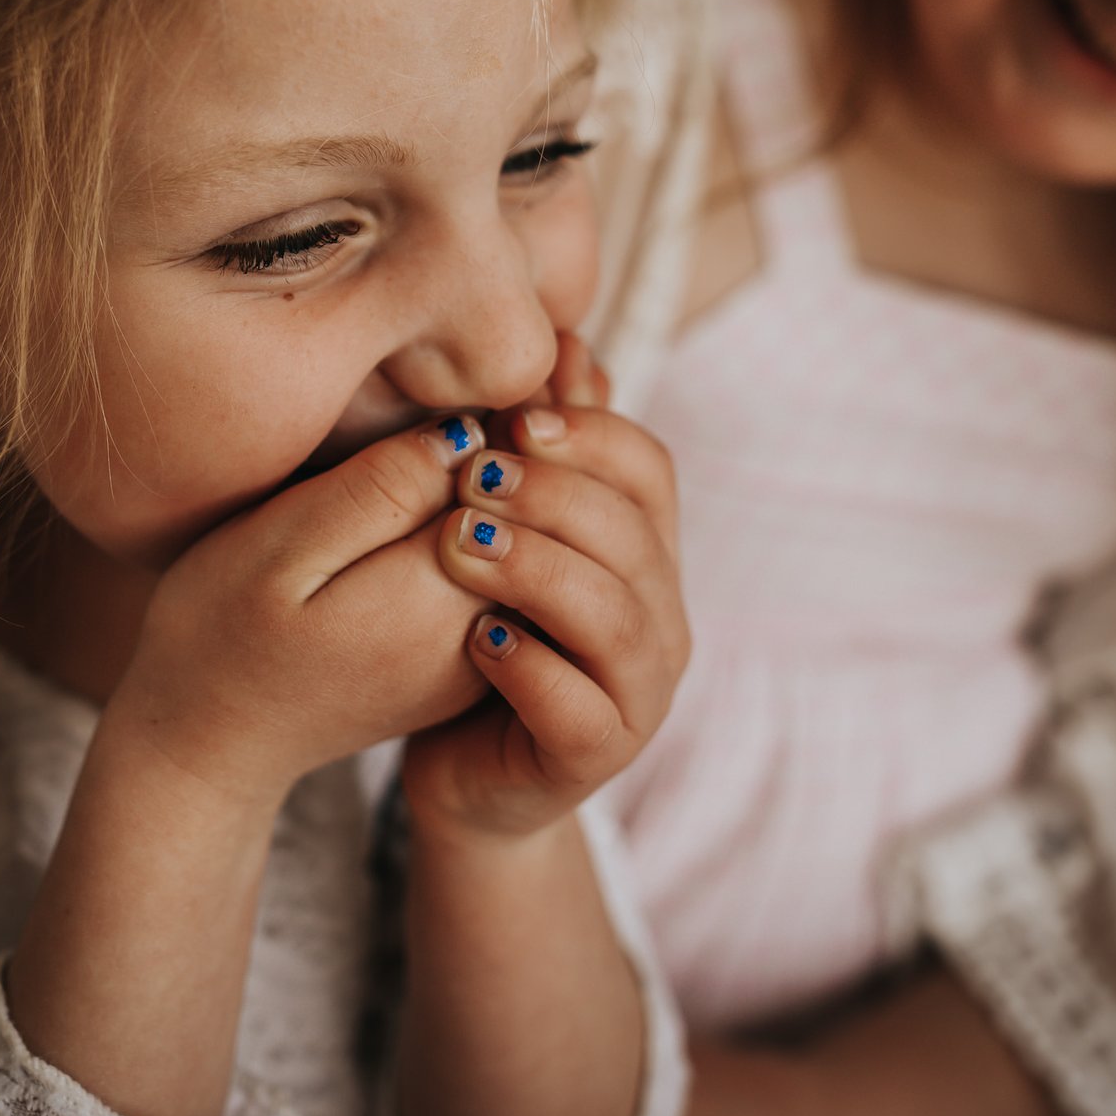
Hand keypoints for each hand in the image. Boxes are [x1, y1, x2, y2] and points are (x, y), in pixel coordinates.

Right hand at [101, 414, 494, 808]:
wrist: (210, 737)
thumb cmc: (221, 628)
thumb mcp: (277, 546)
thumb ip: (375, 491)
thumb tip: (466, 436)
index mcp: (435, 597)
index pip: (509, 482)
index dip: (489, 423)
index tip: (450, 395)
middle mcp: (477, 633)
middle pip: (533, 517)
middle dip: (514, 457)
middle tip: (471, 416)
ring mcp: (476, 655)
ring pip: (528, 546)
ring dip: (508, 494)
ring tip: (446, 455)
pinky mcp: (463, 660)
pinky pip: (505, 577)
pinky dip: (495, 535)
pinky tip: (438, 506)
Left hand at [400, 335, 686, 839]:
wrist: (469, 773)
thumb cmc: (484, 633)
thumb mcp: (507, 533)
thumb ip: (539, 451)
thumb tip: (565, 341)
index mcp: (649, 552)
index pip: (650, 469)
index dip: (588, 434)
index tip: (509, 417)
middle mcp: (661, 618)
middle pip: (631, 534)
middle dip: (550, 494)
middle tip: (469, 475)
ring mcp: (639, 693)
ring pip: (611, 616)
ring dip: (533, 569)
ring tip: (455, 545)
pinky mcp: (595, 756)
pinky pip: (577, 708)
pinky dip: (527, 668)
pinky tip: (474, 640)